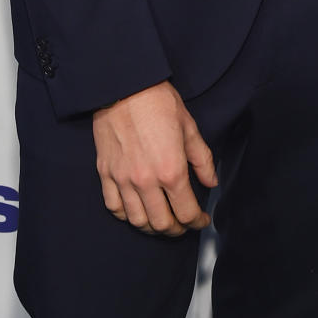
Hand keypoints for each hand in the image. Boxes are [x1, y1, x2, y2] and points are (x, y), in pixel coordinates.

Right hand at [92, 80, 217, 235]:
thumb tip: (211, 182)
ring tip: (162, 223)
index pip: (186, 211)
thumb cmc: (159, 103)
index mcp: (171, 170)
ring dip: (152, 228)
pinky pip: (114, 207)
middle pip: (162, 223)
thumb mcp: (190, 128)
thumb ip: (202, 160)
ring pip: (137, 221)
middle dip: (176, 229)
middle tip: (183, 225)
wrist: (124, 87)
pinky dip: (127, 216)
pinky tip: (136, 212)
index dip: (197, 221)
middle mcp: (146, 181)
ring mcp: (123, 180)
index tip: (201, 220)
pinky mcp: (106, 174)